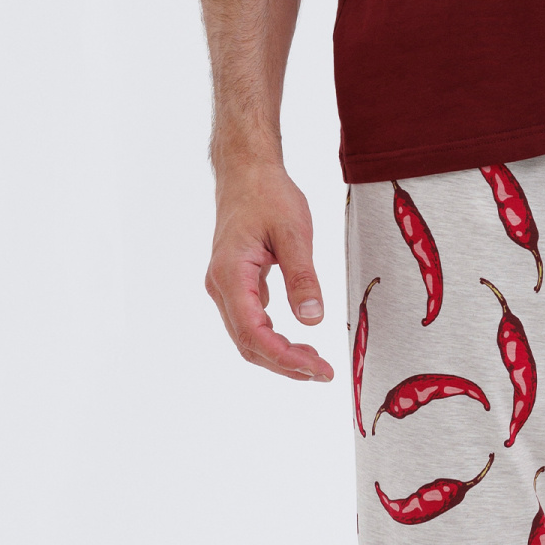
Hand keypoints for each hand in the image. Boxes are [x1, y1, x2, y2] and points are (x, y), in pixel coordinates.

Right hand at [205, 159, 334, 381]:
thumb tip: (312, 319)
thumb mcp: (294, 233)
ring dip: (279, 354)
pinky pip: (250, 322)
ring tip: (315, 362)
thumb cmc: (267, 194)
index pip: (253, 332)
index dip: (284, 358)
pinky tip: (300, 340)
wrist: (246, 171)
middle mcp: (220, 286)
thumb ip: (302, 277)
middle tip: (323, 372)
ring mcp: (225, 286)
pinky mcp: (235, 284)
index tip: (317, 368)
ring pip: (247, 336)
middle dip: (285, 364)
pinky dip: (274, 338)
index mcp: (230, 274)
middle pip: (247, 343)